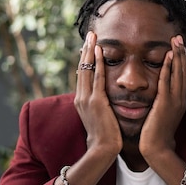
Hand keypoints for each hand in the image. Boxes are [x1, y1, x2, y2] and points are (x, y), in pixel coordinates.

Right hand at [74, 31, 121, 155]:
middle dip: (86, 50)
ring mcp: (87, 99)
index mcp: (81, 101)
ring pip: (87, 70)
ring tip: (93, 37)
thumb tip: (104, 99)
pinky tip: (100, 51)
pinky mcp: (97, 101)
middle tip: (90, 34)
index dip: (85, 60)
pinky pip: (98, 78)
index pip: (82, 75)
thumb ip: (100, 106)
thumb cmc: (104, 137)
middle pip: (82, 68)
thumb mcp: (99, 118)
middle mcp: (81, 97)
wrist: (102, 150)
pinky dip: (99, 63)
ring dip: (90, 52)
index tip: (88, 46)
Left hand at [139, 35, 185, 160]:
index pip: (182, 76)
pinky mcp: (165, 105)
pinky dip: (168, 69)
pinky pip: (167, 82)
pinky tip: (168, 57)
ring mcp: (174, 101)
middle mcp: (180, 99)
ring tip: (176, 41)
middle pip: (182, 71)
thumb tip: (158, 95)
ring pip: (177, 74)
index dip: (182, 60)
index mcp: (179, 101)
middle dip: (181, 53)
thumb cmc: (156, 134)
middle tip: (179, 37)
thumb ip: (162, 103)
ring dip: (177, 56)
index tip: (180, 47)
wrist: (157, 150)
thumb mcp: (162, 115)